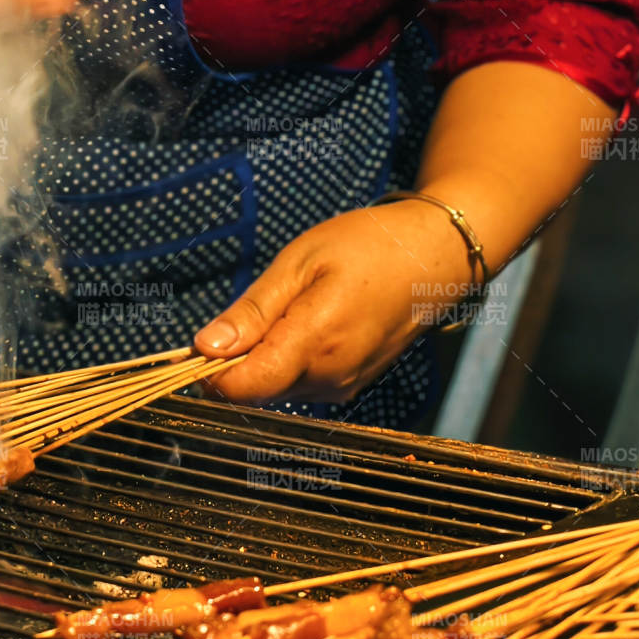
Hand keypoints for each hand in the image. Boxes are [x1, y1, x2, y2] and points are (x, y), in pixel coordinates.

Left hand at [192, 200, 475, 403]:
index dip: (210, 372)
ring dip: (265, 358)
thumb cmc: (366, 248)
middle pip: (255, 390)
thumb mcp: (299, 263)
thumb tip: (204, 348)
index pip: (241, 389)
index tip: (206, 341)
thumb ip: (252, 312)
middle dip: (237, 360)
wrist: (435, 259)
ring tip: (291, 307)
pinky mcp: (350, 387)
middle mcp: (330, 378)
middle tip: (258, 307)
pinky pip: (300, 384)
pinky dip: (289, 360)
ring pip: (276, 389)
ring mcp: (343, 387)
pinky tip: (308, 322)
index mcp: (314, 344)